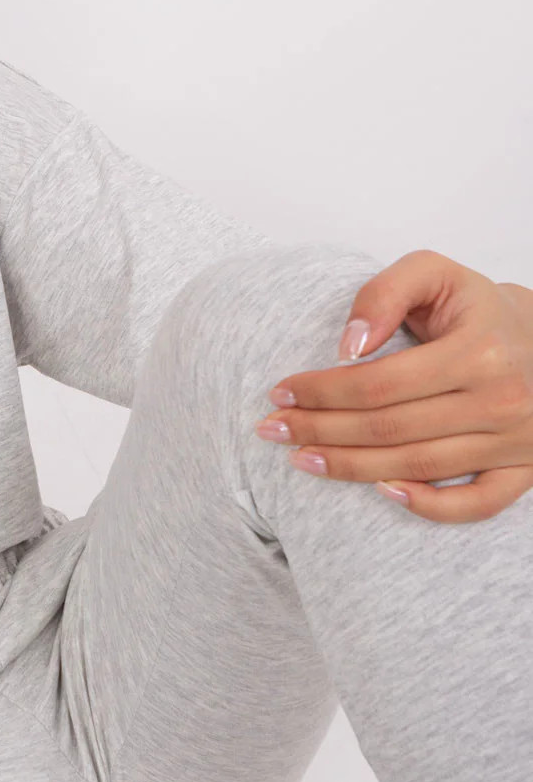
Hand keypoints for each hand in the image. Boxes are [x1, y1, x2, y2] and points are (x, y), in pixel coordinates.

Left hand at [252, 249, 532, 521]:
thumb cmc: (479, 309)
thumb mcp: (436, 275)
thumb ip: (386, 292)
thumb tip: (348, 346)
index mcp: (480, 351)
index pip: (379, 383)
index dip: (322, 391)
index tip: (281, 392)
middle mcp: (501, 400)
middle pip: (389, 429)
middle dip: (320, 430)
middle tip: (272, 428)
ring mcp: (515, 441)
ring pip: (416, 466)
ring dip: (349, 468)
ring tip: (300, 458)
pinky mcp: (524, 470)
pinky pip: (475, 504)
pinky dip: (428, 505)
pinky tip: (382, 492)